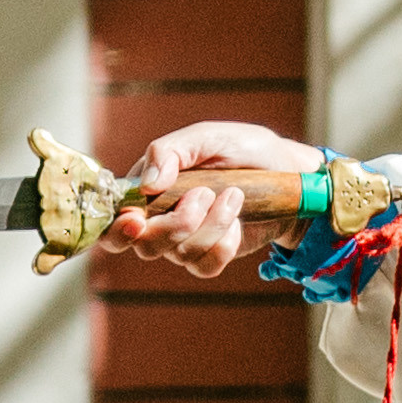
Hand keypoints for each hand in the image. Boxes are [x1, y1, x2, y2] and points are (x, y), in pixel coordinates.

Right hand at [97, 121, 328, 276]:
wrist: (288, 173)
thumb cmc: (244, 148)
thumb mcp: (208, 137)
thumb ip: (171, 151)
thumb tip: (146, 185)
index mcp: (147, 187)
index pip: (113, 219)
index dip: (117, 227)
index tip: (135, 218)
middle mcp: (160, 217)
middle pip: (144, 244)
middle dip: (175, 224)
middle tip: (204, 194)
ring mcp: (186, 239)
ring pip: (179, 253)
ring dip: (211, 224)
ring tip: (234, 195)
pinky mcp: (212, 254)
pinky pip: (205, 266)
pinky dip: (223, 244)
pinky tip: (238, 221)